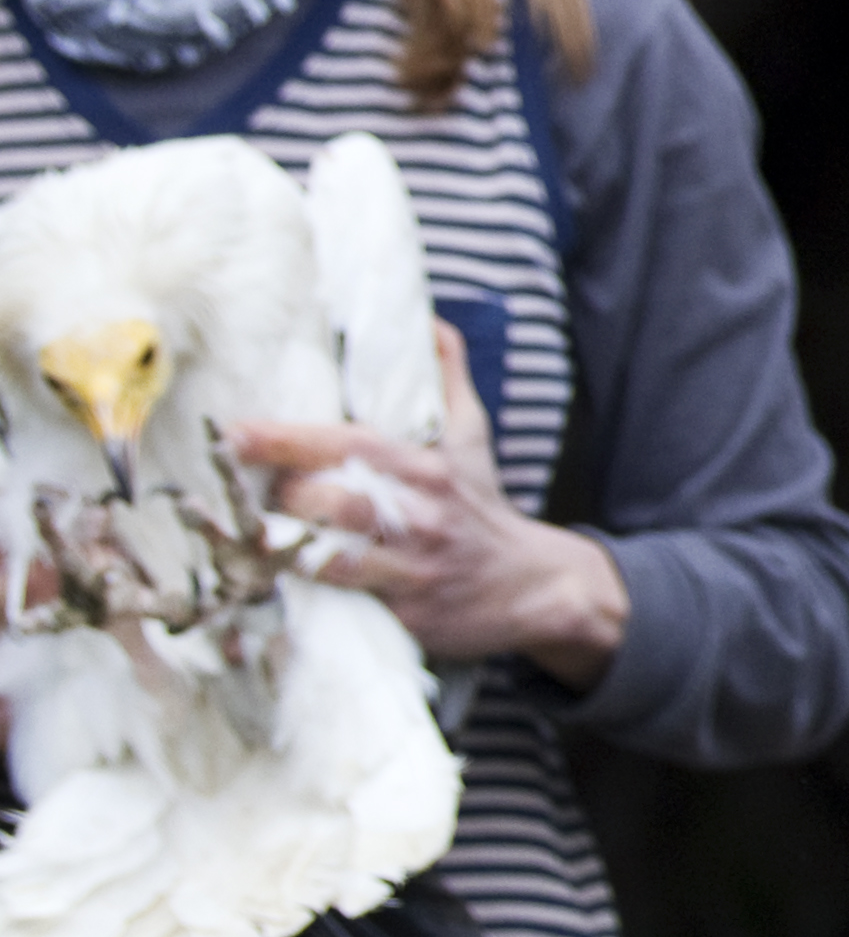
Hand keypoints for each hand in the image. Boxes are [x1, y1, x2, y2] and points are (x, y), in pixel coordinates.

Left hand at [232, 323, 630, 686]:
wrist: (531, 585)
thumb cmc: (480, 502)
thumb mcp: (471, 435)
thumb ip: (445, 375)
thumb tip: (426, 318)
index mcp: (427, 469)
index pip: (351, 446)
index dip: (288, 440)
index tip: (234, 431)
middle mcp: (419, 519)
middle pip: (334, 503)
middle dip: (277, 497)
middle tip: (228, 488)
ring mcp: (412, 572)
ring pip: (334, 559)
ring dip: (282, 549)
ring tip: (238, 537)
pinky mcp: (406, 618)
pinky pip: (343, 609)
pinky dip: (304, 601)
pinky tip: (266, 590)